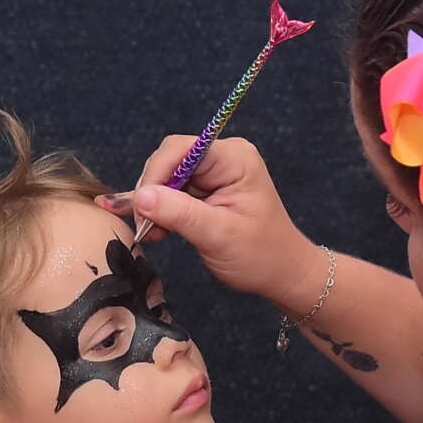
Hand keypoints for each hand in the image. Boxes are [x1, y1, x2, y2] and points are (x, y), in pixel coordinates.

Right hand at [98, 136, 324, 309]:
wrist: (280, 272)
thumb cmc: (261, 255)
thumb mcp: (218, 235)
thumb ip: (180, 213)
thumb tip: (141, 196)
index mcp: (234, 159)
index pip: (181, 149)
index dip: (156, 174)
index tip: (143, 207)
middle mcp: (223, 158)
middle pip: (169, 160)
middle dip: (152, 193)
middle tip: (146, 226)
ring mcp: (213, 173)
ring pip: (166, 178)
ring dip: (154, 205)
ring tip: (154, 233)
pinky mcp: (205, 190)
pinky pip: (171, 191)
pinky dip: (160, 211)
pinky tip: (156, 229)